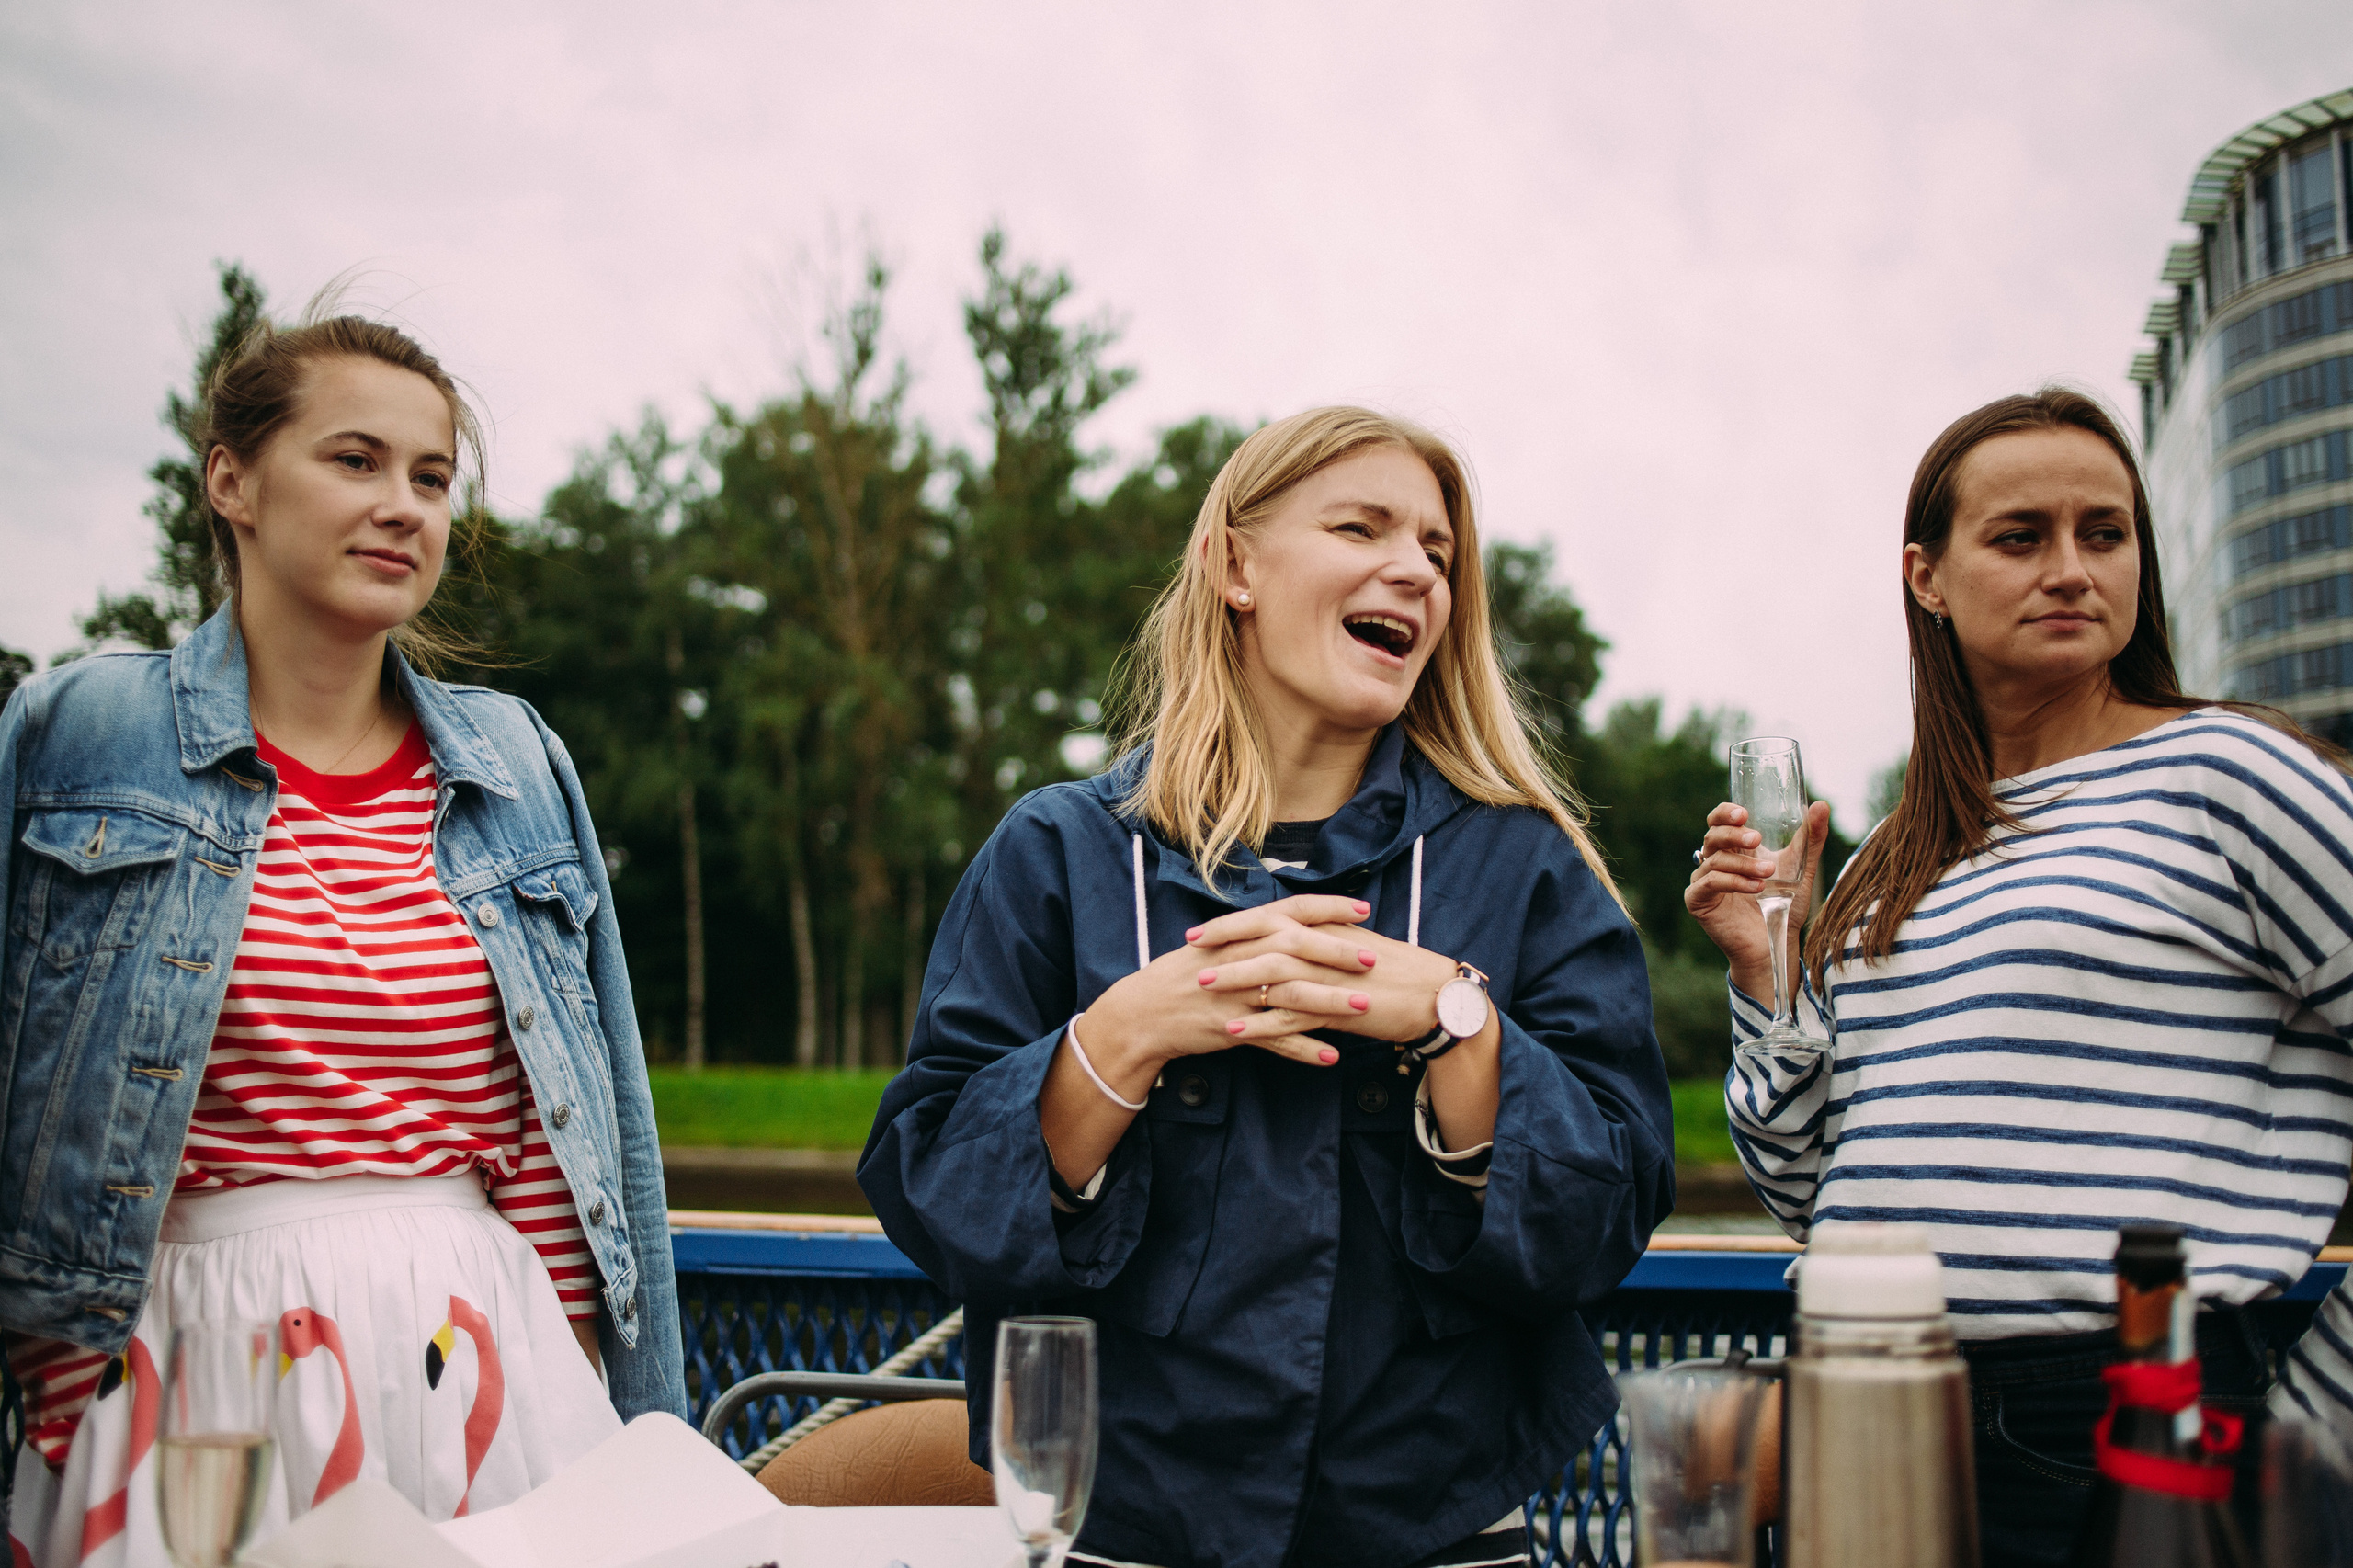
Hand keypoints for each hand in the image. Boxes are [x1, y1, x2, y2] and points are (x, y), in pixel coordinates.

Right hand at [1080, 895, 1373, 1084]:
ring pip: (1290, 993)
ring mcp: (1236, 994)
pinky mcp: (1231, 1028)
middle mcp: (1240, 958)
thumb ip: (1255, 936)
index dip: (1329, 908)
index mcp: (1241, 933)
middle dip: (1337, 952)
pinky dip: (1303, 1048)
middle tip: (1373, 958)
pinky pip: (1273, 1039)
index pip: (1291, 911)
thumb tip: (1294, 924)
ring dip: (1330, 1001)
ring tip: (1364, 1007)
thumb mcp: (1218, 945)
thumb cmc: (1183, 977)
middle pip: (1296, 948)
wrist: (1143, 1013)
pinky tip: (1332, 1057)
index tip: (1363, 908)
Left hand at [1187, 899, 1462, 1047]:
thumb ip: (1319, 941)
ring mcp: (1330, 977)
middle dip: (1224, 944)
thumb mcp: (1352, 947)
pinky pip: (1292, 1017)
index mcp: (1326, 927)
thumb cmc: (1394, 973)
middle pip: (1264, 938)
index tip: (1200, 930)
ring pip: (1273, 974)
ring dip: (1235, 980)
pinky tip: (1234, 1031)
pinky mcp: (1338, 1008)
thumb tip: (1286, 939)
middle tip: (1189, 952)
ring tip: (1203, 987)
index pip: (1271, 917)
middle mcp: (1324, 945)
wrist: (1433, 997)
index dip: (1233, 923)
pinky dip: (1260, 1024)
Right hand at [1684, 800, 1829, 996]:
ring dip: (1743, 864)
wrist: (1776, 941)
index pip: (1719, 821)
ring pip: (1714, 860)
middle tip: (1756, 839)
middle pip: (1712, 835)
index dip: (1725, 813)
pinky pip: (1710, 882)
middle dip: (1734, 835)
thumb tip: (1822, 805)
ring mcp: (1703, 880)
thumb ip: (1810, 838)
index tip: (1743, 813)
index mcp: (1734, 849)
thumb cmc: (1784, 905)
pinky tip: (1755, 887)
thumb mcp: (1801, 867)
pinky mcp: (1697, 900)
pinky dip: (1733, 882)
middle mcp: (1714, 861)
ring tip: (1767, 873)